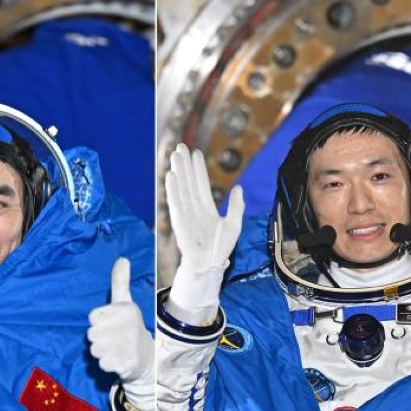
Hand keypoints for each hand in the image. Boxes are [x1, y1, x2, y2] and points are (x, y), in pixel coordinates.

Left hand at [88, 257, 154, 410]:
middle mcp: (128, 326)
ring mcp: (127, 345)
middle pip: (90, 334)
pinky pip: (102, 364)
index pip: (92, 318)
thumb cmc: (130, 327)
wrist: (147, 358)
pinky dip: (108, 364)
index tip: (111, 324)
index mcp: (126, 309)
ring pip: (94, 350)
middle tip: (114, 338)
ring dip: (102, 352)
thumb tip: (122, 258)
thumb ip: (120, 282)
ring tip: (116, 349)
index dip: (99, 322)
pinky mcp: (126, 363)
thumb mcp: (125, 303)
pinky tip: (119, 360)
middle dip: (99, 338)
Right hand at [165, 144, 243, 324]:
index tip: (196, 152)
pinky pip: (175, 201)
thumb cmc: (220, 247)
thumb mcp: (234, 224)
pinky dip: (173, 188)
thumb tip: (239, 188)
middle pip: (189, 181)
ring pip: (182, 187)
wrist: (209, 264)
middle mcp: (194, 207)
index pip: (201, 183)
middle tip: (181, 146)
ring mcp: (186, 212)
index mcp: (206, 208)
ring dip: (178, 170)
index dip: (198, 168)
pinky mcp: (180, 220)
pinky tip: (171, 175)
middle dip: (185, 164)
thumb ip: (237, 206)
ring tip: (175, 154)